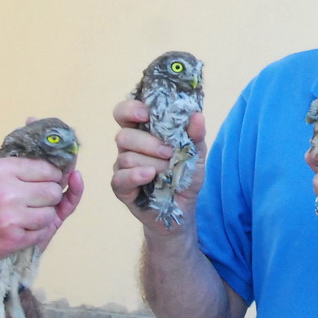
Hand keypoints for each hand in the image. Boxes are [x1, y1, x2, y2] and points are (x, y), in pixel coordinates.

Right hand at [0, 132, 80, 264]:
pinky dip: (36, 232)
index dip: (50, 174)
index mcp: (0, 170)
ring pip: (49, 213)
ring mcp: (11, 218)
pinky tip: (26, 227)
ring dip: (44, 214)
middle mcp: (8, 192)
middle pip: (52, 191)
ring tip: (33, 213)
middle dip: (50, 194)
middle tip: (42, 198)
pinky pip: (40, 234)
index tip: (47, 179)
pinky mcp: (12, 240)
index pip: (44, 168)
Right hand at [110, 99, 207, 231]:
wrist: (183, 207)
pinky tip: (150, 177)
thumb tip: (197, 116)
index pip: (124, 112)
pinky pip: (120, 178)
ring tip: (167, 171)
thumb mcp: (196, 153)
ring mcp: (122, 167)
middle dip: (148, 143)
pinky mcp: (121, 187)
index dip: (130, 109)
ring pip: (125, 157)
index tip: (146, 113)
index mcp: (142, 131)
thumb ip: (195, 135)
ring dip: (151, 163)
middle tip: (169, 152)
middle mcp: (129, 146)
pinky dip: (136, 176)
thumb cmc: (185, 174)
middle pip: (124, 135)